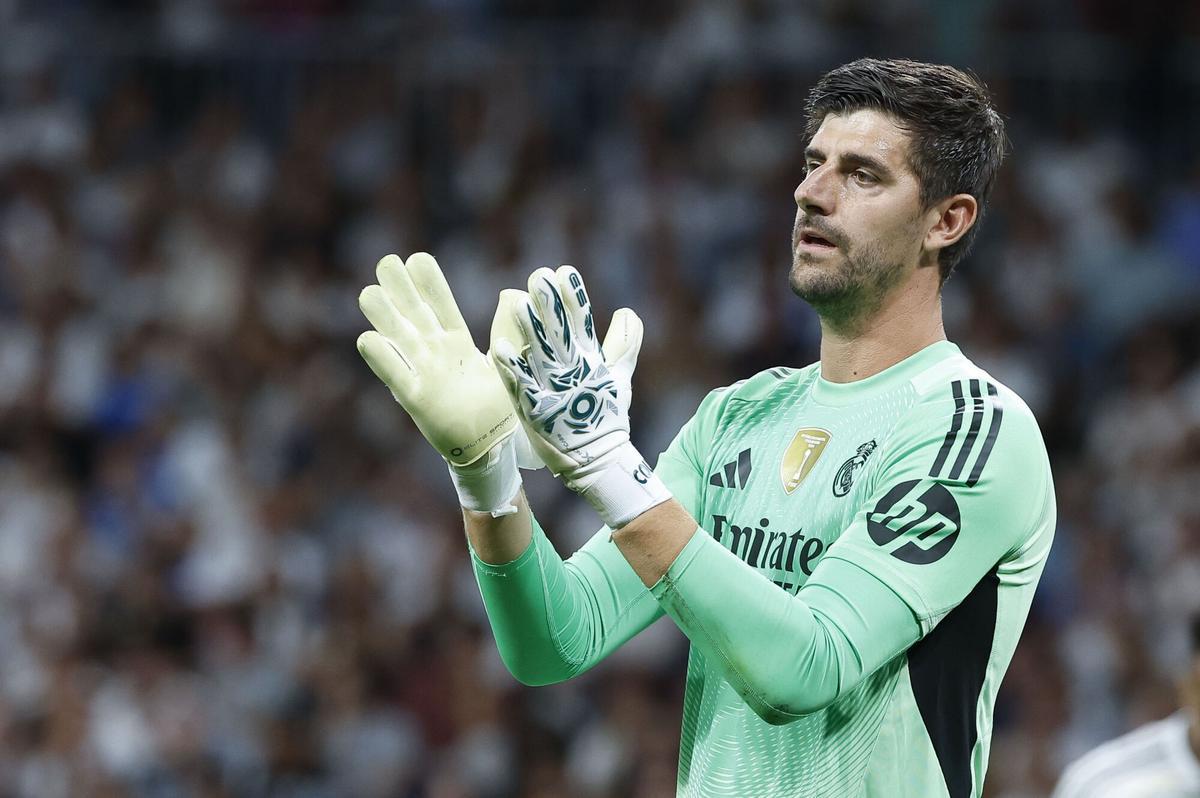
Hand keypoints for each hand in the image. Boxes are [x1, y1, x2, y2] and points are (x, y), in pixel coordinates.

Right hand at [357, 252, 534, 514]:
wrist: (491, 446)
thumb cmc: (499, 404)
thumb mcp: (509, 362)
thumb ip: (509, 329)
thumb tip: (511, 292)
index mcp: (459, 343)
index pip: (443, 306)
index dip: (430, 284)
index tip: (418, 258)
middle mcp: (437, 354)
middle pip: (415, 315)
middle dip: (401, 289)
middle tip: (387, 262)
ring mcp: (424, 374)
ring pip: (400, 339)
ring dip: (384, 317)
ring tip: (369, 292)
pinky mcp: (416, 400)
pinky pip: (395, 376)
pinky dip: (382, 358)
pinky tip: (367, 339)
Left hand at [490, 265, 670, 527]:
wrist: (599, 463)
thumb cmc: (606, 418)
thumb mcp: (619, 377)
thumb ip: (624, 343)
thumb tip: (628, 311)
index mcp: (592, 362)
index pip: (583, 323)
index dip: (574, 298)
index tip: (564, 272)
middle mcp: (573, 373)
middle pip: (560, 333)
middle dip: (550, 304)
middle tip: (538, 276)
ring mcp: (555, 392)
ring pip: (539, 354)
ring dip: (529, 329)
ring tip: (516, 302)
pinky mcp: (536, 412)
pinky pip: (520, 387)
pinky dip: (511, 369)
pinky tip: (498, 348)